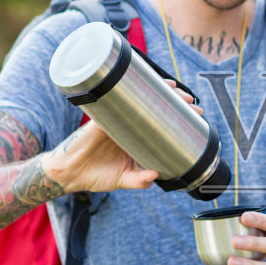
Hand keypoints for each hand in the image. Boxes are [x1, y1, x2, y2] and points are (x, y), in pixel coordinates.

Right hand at [42, 82, 198, 194]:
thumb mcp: (122, 180)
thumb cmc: (95, 176)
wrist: (69, 174)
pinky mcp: (102, 118)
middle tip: (192, 103)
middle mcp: (129, 127)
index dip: (177, 117)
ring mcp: (116, 120)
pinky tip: (143, 84)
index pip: (161, 123)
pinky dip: (129, 92)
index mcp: (136, 139)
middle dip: (175, 103)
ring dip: (158, 92)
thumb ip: (139, 181)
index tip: (196, 116)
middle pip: (155, 108)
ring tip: (176, 90)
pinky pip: (116, 101)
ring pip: (140, 100)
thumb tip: (156, 176)